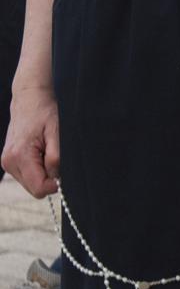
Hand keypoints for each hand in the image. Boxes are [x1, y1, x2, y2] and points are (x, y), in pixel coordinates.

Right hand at [1, 84, 59, 198]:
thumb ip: (55, 158)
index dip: (54, 185)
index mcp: (20, 156)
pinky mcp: (9, 161)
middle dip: (48, 178)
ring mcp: (7, 162)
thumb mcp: (57, 133)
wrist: (29, 100)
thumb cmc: (44, 112)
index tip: (63, 173)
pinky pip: (27, 175)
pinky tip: (40, 153)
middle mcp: (9, 162)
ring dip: (42, 173)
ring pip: (30, 183)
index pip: (38, 188)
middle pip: (34, 188)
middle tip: (54, 157)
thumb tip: (56, 179)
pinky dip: (37, 168)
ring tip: (46, 152)